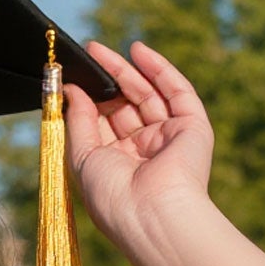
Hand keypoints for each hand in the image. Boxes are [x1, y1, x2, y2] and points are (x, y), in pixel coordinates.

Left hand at [62, 37, 216, 265]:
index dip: (89, 100)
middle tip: (88, 54)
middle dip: (107, 80)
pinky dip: (158, 69)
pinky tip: (138, 50)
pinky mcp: (192, 127)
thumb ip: (77, 121)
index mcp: (118, 166)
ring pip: (148, 95)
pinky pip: (177, 91)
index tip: (72, 78)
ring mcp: (169, 138)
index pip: (103, 125)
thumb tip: (71, 90)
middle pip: (125, 106)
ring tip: (100, 50)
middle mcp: (144, 152)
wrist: (152, 214)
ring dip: (127, 70)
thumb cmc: (112, 196)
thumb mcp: (82, 157)